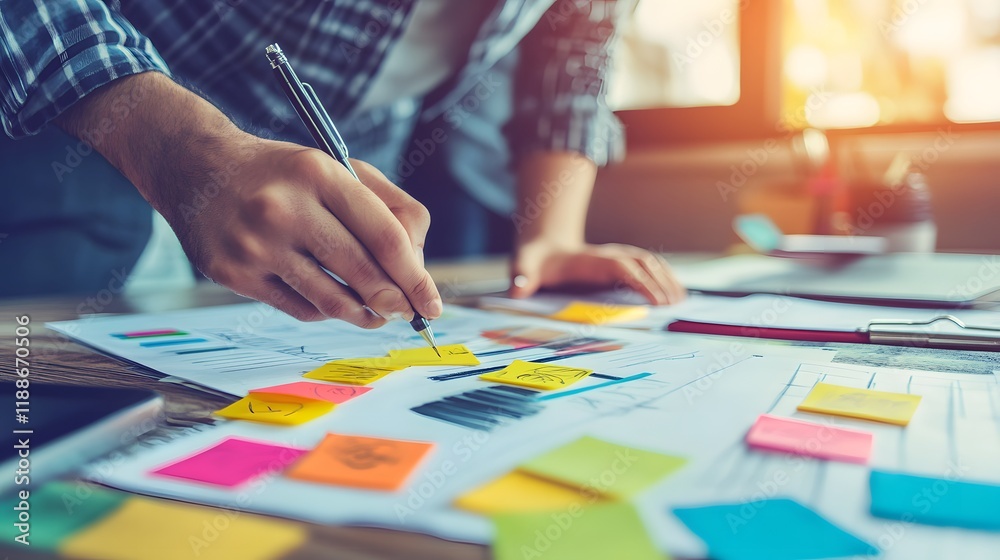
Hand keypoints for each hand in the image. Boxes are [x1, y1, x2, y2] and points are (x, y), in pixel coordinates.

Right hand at [172, 141, 442, 326]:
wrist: (197, 169)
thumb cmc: (283, 174)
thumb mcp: (338, 168)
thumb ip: (389, 208)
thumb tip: (416, 269)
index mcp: (319, 173)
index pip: (384, 234)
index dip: (415, 276)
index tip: (431, 301)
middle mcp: (284, 208)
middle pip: (362, 272)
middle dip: (395, 301)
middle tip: (409, 313)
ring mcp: (255, 244)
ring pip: (332, 300)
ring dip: (364, 314)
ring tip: (377, 314)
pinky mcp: (233, 273)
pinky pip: (300, 308)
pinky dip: (326, 310)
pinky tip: (333, 300)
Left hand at [510, 241, 685, 304]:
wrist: (543, 247)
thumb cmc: (536, 260)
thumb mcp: (525, 265)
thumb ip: (521, 276)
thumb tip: (517, 290)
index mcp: (592, 258)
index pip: (623, 268)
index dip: (641, 282)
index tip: (657, 301)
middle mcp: (610, 254)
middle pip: (644, 263)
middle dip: (662, 282)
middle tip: (676, 305)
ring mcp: (618, 256)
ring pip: (651, 263)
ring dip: (668, 278)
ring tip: (683, 300)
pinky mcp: (621, 262)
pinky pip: (649, 267)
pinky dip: (664, 277)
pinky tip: (675, 292)